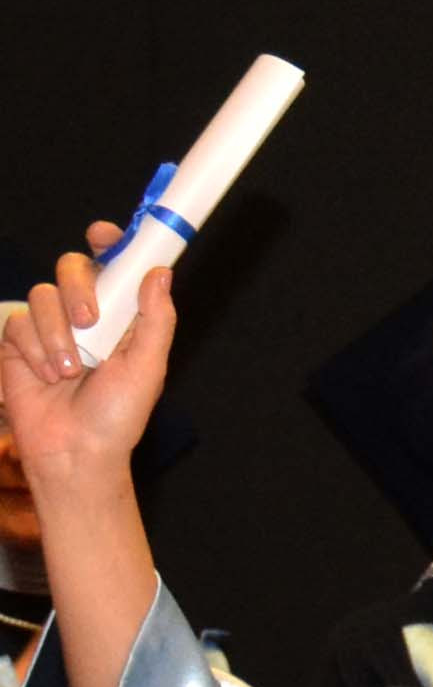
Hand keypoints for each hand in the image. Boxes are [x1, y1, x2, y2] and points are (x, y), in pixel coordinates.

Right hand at [0, 221, 174, 489]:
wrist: (75, 451)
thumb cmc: (117, 416)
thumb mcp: (146, 367)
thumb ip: (155, 319)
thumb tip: (161, 272)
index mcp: (121, 317)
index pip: (113, 267)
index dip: (109, 244)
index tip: (105, 235)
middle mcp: (85, 315)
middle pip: (72, 268)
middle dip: (79, 288)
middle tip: (89, 322)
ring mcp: (50, 326)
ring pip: (43, 294)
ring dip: (57, 334)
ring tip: (71, 372)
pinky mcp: (18, 341)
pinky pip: (19, 322)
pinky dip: (35, 350)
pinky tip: (46, 376)